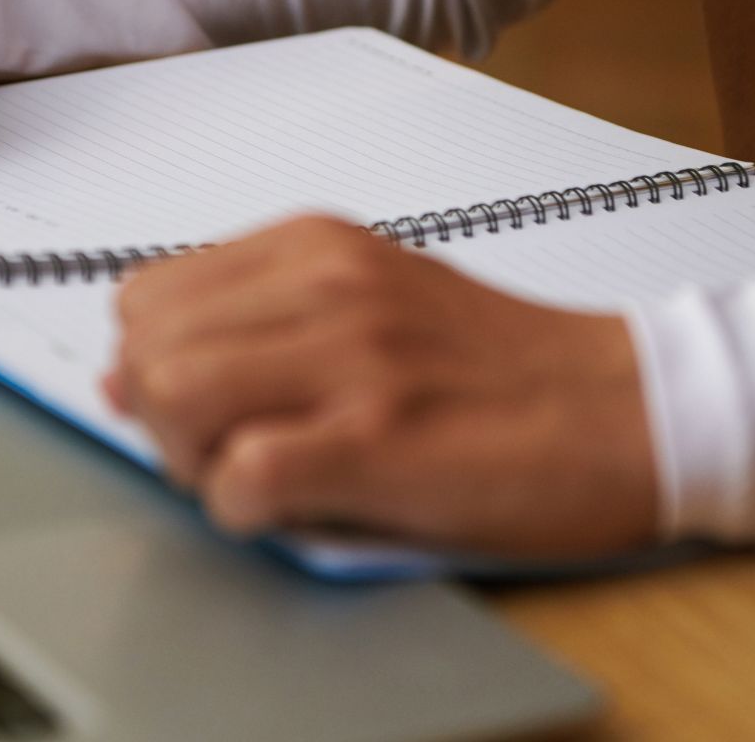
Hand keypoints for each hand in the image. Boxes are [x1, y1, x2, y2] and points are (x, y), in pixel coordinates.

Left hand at [105, 216, 658, 557]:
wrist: (627, 410)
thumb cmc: (502, 371)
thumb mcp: (372, 307)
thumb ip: (256, 325)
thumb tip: (127, 375)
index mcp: (318, 246)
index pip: (148, 293)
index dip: (156, 364)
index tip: (204, 405)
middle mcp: (328, 284)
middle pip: (147, 344)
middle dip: (160, 415)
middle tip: (223, 451)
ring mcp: (355, 357)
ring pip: (174, 394)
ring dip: (194, 459)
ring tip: (258, 477)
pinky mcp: (382, 437)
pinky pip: (242, 474)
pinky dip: (244, 509)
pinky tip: (294, 507)